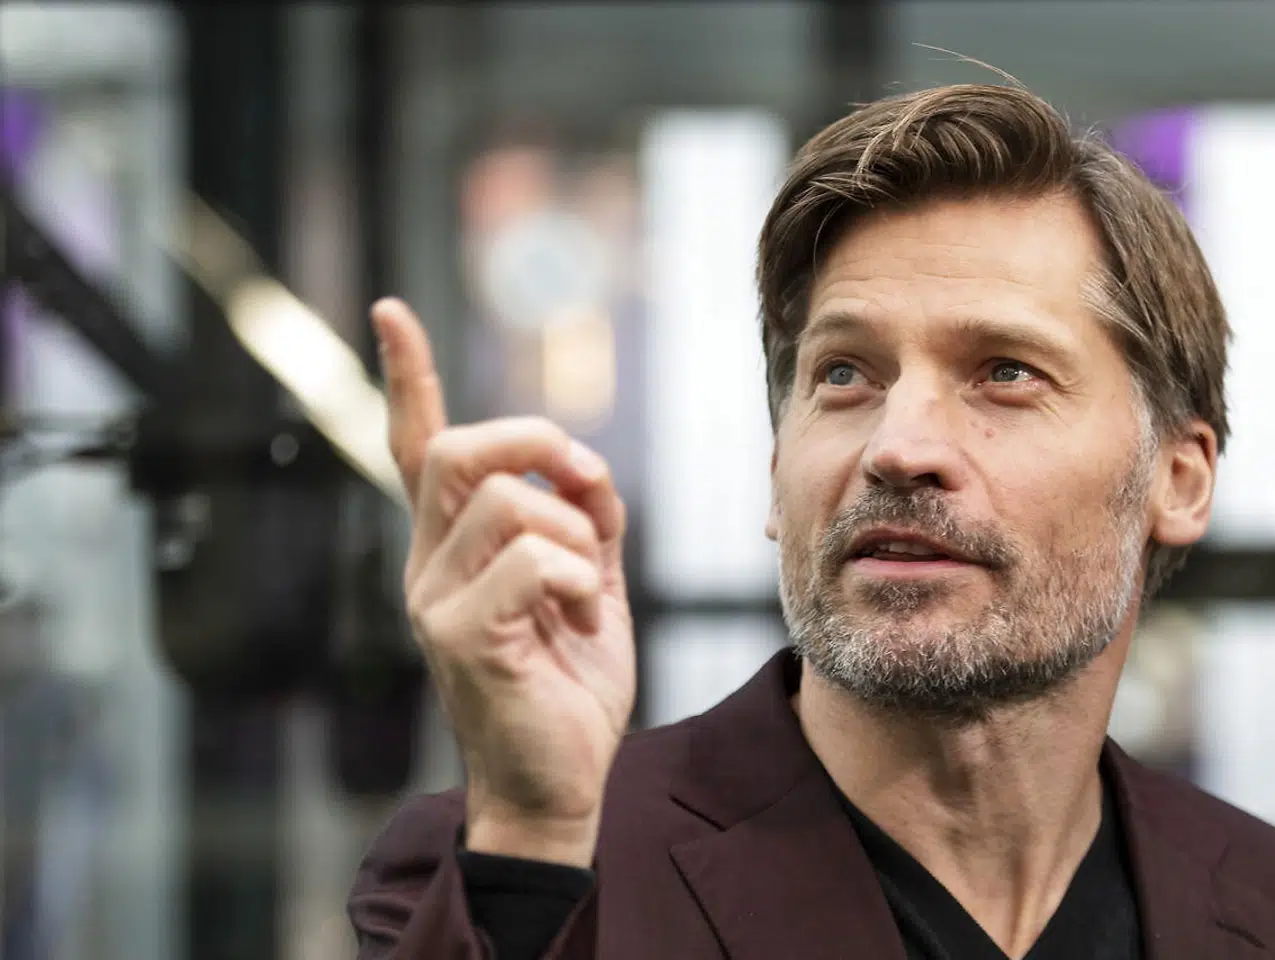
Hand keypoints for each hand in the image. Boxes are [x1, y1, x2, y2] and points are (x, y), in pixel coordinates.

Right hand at [373, 298, 634, 867]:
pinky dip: (582, 582)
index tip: (391, 311)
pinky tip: (583, 623)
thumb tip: (582, 465)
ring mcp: (434, 600)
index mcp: (452, 547)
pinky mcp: (459, 636)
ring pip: (510, 503)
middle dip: (537, 442)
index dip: (408, 379)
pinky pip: (534, 560)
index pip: (417, 449)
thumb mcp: (588, 582)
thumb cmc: (567, 682)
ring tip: (588, 593)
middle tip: (586, 483)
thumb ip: (584, 519)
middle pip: (461, 451)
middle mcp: (428, 565)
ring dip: (577, 538)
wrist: (557, 782)